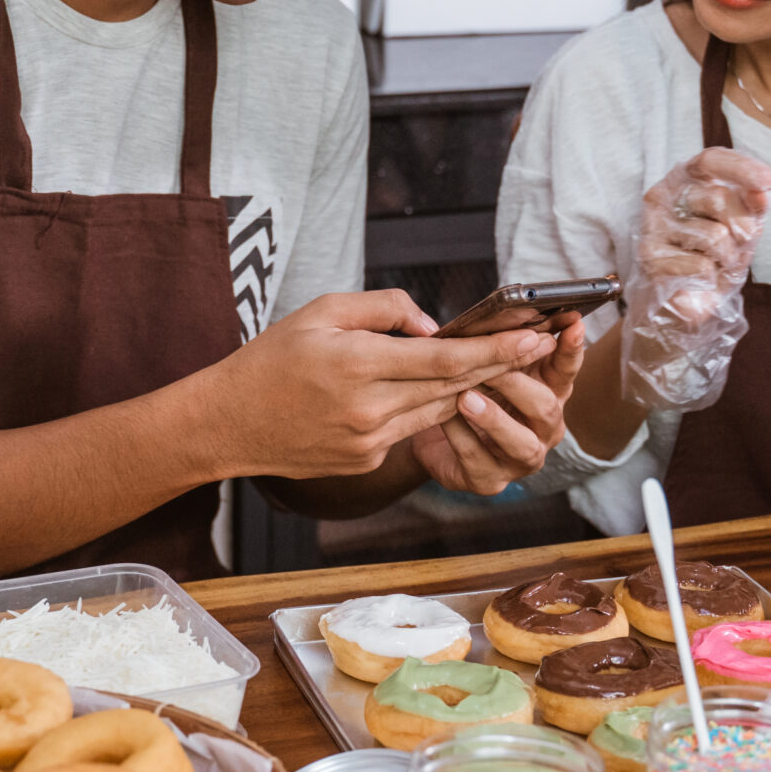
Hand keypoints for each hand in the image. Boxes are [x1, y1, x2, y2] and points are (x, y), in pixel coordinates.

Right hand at [199, 289, 556, 479]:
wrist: (228, 422)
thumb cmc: (272, 359)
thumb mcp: (322, 312)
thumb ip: (385, 310)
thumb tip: (436, 328)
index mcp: (358, 363)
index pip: (446, 358)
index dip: (496, 348)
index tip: (533, 336)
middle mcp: (369, 409)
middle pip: (454, 387)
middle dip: (502, 365)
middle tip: (541, 345)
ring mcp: (369, 442)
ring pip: (437, 410)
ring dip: (474, 388)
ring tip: (505, 363)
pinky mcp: (365, 461)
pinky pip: (409, 429)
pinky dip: (426, 407)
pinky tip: (441, 391)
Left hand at [412, 313, 589, 493]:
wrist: (430, 438)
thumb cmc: (466, 393)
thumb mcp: (483, 367)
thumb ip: (499, 349)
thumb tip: (505, 316)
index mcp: (547, 393)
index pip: (566, 370)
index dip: (571, 349)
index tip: (573, 325)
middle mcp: (543, 428)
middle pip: (546, 407)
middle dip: (519, 384)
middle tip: (494, 366)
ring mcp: (521, 458)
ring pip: (522, 444)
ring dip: (494, 419)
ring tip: (466, 398)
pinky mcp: (491, 481)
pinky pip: (478, 461)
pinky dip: (460, 437)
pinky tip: (443, 418)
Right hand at [621, 148, 770, 410]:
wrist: (682, 304)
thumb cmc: (711, 258)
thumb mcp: (741, 229)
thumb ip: (752, 207)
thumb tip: (765, 192)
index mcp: (683, 181)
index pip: (710, 160)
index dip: (742, 168)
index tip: (770, 183)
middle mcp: (662, 197)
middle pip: (718, 198)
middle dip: (741, 228)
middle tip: (734, 246)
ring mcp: (652, 228)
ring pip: (714, 236)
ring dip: (726, 258)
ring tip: (713, 264)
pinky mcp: (649, 259)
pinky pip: (702, 266)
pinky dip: (710, 278)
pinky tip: (697, 280)